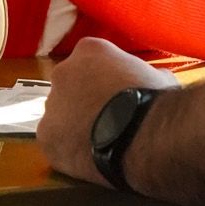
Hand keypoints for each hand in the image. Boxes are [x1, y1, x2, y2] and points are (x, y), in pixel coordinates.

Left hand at [36, 39, 179, 185]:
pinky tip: (88, 155)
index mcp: (90, 50)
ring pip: (60, 114)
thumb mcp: (158, 77)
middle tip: (105, 116)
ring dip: (74, 124)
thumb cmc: (152, 101)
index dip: (104, 77)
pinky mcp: (46, 136)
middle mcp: (63, 72)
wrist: (141, 134)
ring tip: (99, 139)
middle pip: (70, 85)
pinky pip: (54, 141)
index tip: (115, 91)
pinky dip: (68, 148)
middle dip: (84, 98)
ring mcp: (51, 104)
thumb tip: (157, 79)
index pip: (91, 59)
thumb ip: (147, 74)